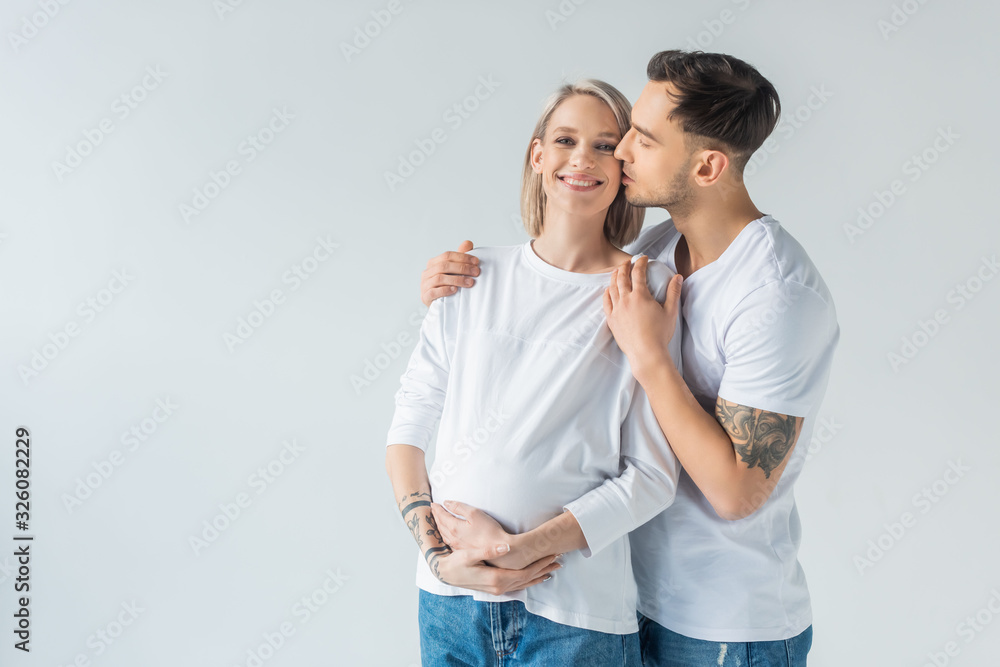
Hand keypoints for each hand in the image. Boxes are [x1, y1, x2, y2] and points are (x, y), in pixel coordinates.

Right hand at [420, 240, 479, 306]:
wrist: (439, 306)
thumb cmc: (447, 286)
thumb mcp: (454, 271)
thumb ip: (460, 257)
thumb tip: (468, 243)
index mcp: (433, 263)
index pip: (447, 255)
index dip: (462, 257)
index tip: (476, 261)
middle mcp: (427, 272)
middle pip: (444, 265)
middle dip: (462, 268)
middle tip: (476, 272)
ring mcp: (424, 284)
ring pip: (440, 278)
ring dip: (457, 279)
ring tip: (470, 282)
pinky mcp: (425, 296)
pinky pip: (434, 291)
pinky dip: (445, 290)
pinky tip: (455, 290)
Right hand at [429, 546, 561, 595]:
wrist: (444, 573)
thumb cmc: (455, 562)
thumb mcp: (469, 554)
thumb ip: (488, 551)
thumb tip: (507, 547)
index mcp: (497, 579)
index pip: (526, 572)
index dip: (541, 564)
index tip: (553, 555)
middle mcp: (500, 587)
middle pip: (529, 579)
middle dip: (544, 569)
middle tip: (559, 559)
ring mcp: (498, 589)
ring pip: (525, 584)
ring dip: (539, 575)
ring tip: (553, 567)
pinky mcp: (495, 587)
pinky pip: (518, 586)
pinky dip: (530, 580)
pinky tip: (536, 576)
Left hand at [431, 501, 524, 568]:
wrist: (499, 549)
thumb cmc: (489, 530)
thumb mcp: (474, 513)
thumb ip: (459, 507)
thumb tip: (446, 503)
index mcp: (454, 527)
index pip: (441, 516)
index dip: (437, 509)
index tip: (433, 503)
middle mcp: (453, 538)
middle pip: (440, 525)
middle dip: (436, 516)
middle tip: (433, 509)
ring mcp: (457, 546)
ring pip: (443, 534)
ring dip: (439, 525)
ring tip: (437, 519)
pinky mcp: (463, 551)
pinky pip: (448, 541)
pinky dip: (444, 534)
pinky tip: (446, 534)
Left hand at [603, 255, 682, 379]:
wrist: (646, 353)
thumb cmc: (660, 334)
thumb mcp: (670, 312)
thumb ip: (673, 292)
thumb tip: (678, 277)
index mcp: (640, 296)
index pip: (638, 273)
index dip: (640, 262)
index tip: (643, 258)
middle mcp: (626, 300)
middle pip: (621, 277)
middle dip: (624, 266)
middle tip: (628, 262)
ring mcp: (617, 310)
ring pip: (612, 288)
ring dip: (614, 277)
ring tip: (617, 272)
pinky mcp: (611, 320)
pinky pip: (606, 302)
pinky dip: (607, 293)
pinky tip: (608, 290)